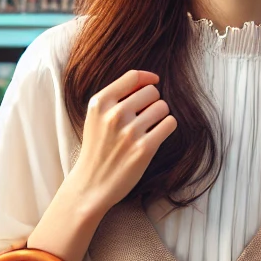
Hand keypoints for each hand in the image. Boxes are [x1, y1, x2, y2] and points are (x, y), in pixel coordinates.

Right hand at [60, 70, 177, 215]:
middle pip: (151, 91)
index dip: (147, 77)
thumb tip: (147, 81)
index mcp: (99, 103)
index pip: (132, 76)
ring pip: (162, 107)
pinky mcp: (144, 148)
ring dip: (160, 115)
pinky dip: (167, 127)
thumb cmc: (97, 148)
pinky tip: (156, 135)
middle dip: (152, 101)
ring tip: (149, 127)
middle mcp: (114, 115)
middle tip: (144, 117)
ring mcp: (129, 132)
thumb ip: (115, 98)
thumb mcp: (95, 118)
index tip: (154, 81)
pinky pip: (169, 123)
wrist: (91, 184)